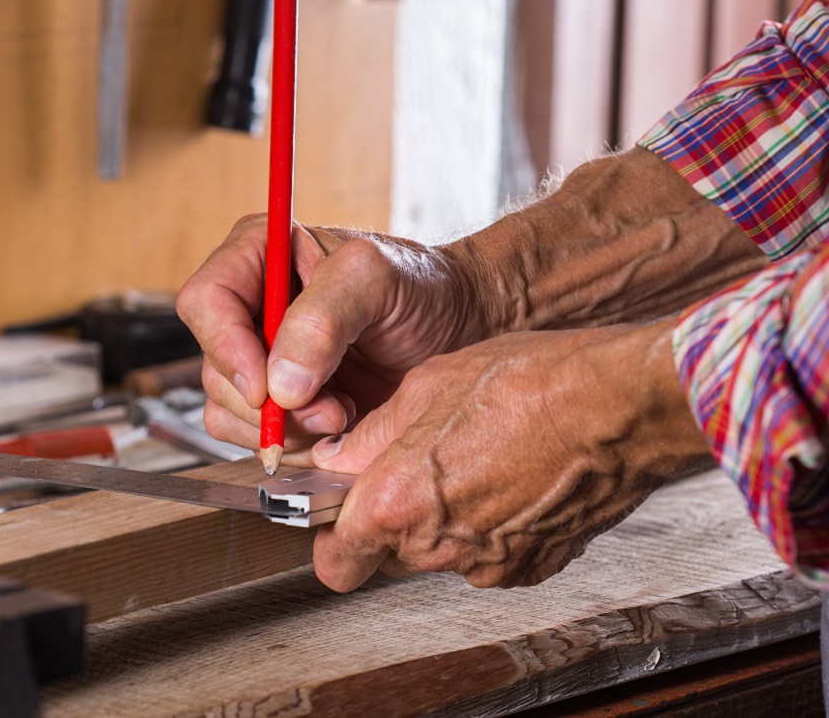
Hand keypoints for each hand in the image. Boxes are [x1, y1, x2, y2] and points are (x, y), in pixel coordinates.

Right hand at [176, 214, 479, 465]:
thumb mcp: (380, 278)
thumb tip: (279, 381)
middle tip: (330, 407)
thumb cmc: (424, 288)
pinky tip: (337, 425)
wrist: (460, 329)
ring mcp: (263, 356)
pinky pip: (253, 436)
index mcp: (262, 253)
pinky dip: (292, 443)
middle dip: (269, 402)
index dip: (226, 349)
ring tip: (342, 412)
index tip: (268, 388)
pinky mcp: (280, 398)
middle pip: (216, 366)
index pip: (206, 301)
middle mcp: (252, 304)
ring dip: (284, 427)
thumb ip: (326, 315)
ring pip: (228, 409)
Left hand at [310, 318, 712, 590]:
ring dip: (441, 521)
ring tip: (472, 462)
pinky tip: (508, 478)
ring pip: (438, 555)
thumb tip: (339, 457)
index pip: (335, 560)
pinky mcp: (532, 567)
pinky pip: (487, 556)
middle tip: (413, 469)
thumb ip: (374, 434)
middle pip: (386, 556)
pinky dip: (487, 528)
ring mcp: (489, 563)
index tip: (340, 510)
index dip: (332, 535)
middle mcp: (440, 546)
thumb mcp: (430, 385)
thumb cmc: (530, 383)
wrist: (617, 406)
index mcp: (401, 501)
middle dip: (389, 520)